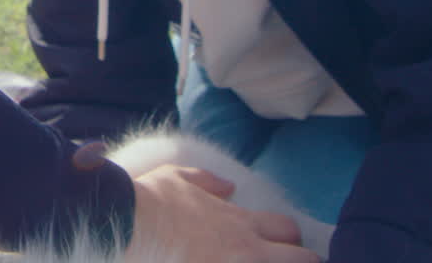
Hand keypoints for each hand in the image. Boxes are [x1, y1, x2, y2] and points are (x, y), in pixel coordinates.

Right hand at [125, 165, 320, 262]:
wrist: (127, 223)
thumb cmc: (151, 200)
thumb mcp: (178, 177)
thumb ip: (208, 181)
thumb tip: (229, 186)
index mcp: (240, 221)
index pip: (289, 229)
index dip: (288, 238)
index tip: (278, 243)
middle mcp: (248, 250)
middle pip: (304, 259)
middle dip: (299, 260)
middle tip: (280, 260)